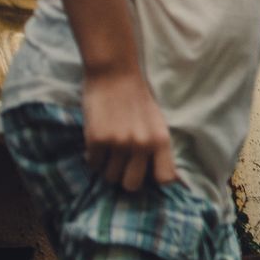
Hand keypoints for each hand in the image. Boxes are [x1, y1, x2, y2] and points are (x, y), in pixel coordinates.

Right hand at [82, 70, 176, 191]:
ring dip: (107, 168)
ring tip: (109, 150)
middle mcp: (142, 144)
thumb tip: (166, 178)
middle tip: (121, 166)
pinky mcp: (97, 140)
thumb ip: (157, 147)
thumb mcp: (157, 122)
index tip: (146, 174)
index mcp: (161, 140)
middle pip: (132, 185)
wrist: (114, 73)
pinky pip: (93, 164)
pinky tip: (97, 143)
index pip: (164, 178)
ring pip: (109, 177)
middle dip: (125, 178)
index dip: (153, 180)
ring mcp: (119, 143)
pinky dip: (93, 158)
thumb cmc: (137, 98)